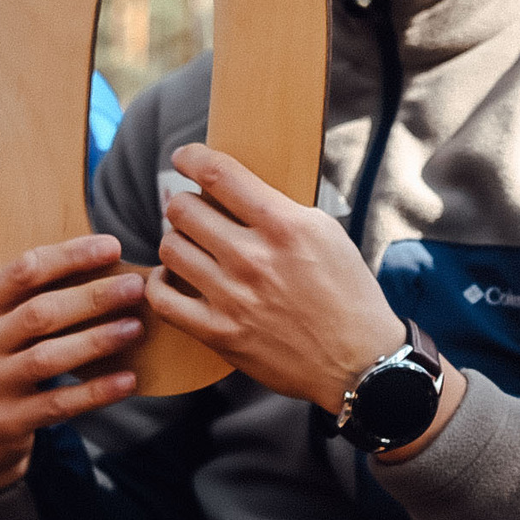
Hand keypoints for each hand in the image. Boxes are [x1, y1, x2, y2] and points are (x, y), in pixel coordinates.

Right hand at [0, 235, 146, 492]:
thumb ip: (32, 296)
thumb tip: (104, 261)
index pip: (23, 270)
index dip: (70, 256)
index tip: (113, 247)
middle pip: (40, 312)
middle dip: (93, 297)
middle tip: (136, 287)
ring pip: (48, 358)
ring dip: (98, 340)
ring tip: (136, 327)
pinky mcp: (3, 422)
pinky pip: (58, 404)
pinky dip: (96, 391)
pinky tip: (128, 380)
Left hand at [147, 144, 410, 416]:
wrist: (359, 362)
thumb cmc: (348, 295)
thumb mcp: (327, 234)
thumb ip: (281, 210)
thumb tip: (238, 191)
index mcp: (283, 225)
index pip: (218, 174)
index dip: (191, 157)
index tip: (184, 157)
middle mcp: (253, 257)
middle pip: (182, 209)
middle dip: (183, 204)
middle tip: (194, 213)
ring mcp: (232, 297)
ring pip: (170, 248)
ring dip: (176, 242)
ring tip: (190, 248)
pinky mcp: (219, 333)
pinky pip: (163, 299)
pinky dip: (160, 283)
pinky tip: (172, 279)